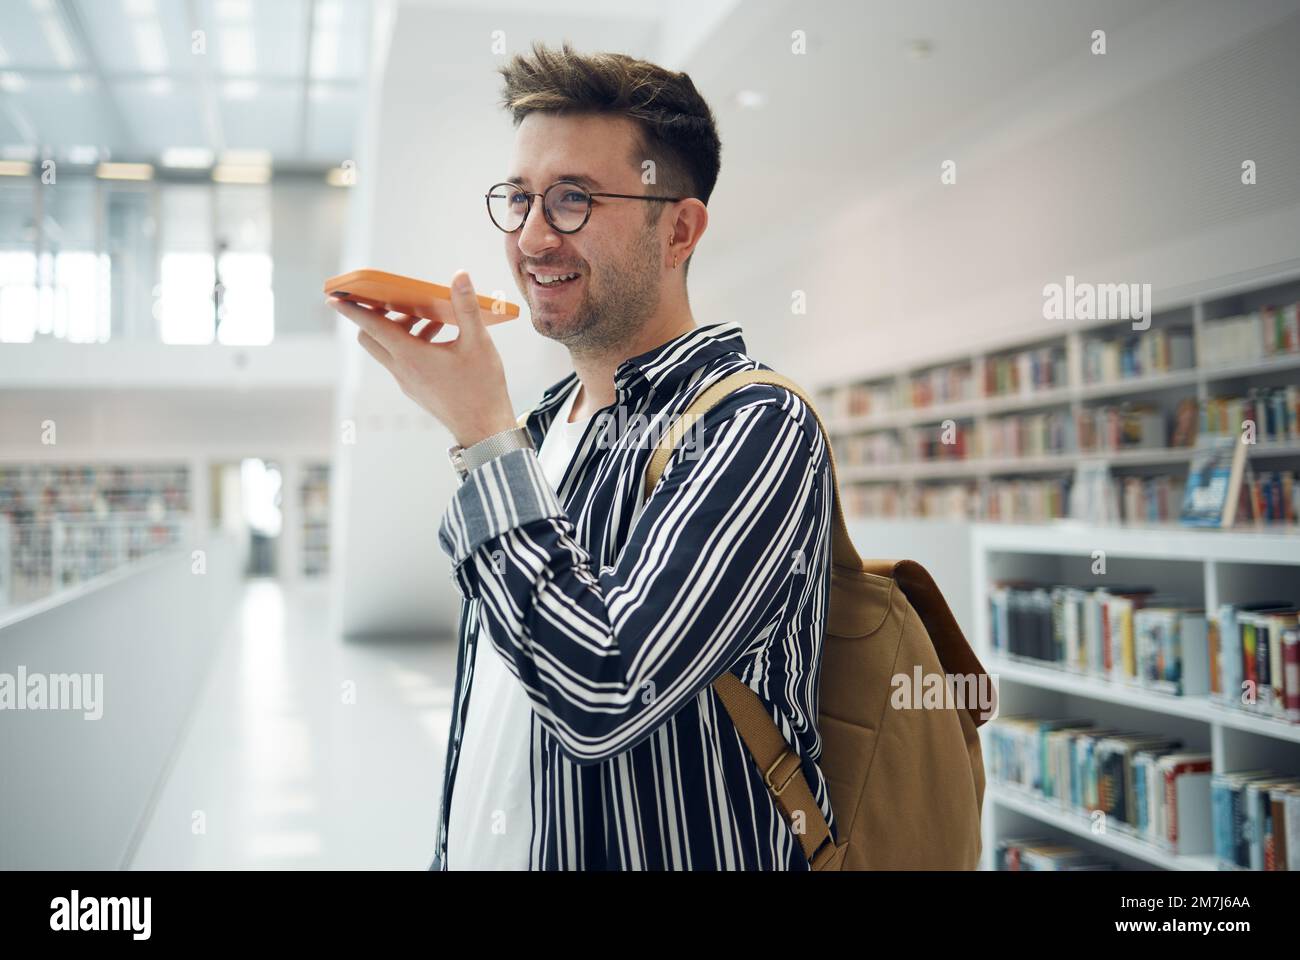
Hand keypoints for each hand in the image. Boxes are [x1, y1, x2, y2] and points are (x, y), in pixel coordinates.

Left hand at [328, 270, 518, 447]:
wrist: (484, 430)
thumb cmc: (482, 388)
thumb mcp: (478, 343)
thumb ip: (466, 307)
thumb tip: (460, 276)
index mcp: (411, 357)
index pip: (371, 328)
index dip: (351, 310)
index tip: (334, 298)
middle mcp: (402, 370)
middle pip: (370, 339)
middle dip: (377, 316)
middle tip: (398, 302)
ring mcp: (407, 382)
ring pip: (387, 350)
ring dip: (399, 329)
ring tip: (430, 318)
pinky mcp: (415, 389)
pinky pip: (401, 361)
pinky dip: (410, 344)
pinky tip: (439, 338)